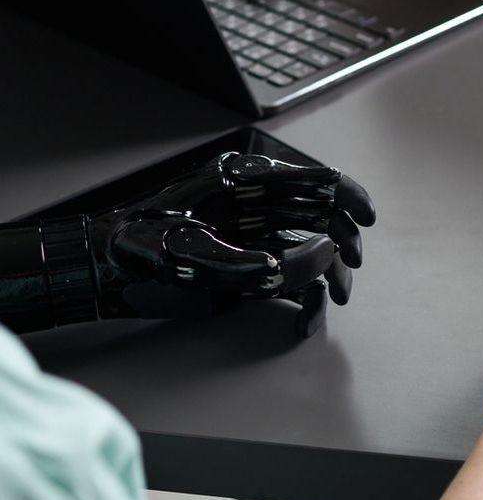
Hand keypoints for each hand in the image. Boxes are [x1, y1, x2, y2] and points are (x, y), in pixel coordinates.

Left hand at [92, 152, 375, 336]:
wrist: (99, 272)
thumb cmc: (136, 250)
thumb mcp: (199, 256)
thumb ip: (265, 262)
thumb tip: (323, 256)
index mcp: (243, 181)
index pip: (311, 179)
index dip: (347, 196)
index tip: (367, 218)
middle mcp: (254, 204)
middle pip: (319, 216)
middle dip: (341, 245)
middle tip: (348, 272)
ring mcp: (251, 234)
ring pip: (310, 248)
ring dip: (327, 276)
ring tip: (330, 302)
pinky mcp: (246, 262)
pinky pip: (289, 275)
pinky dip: (303, 298)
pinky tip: (303, 320)